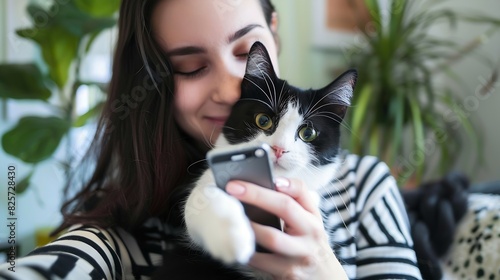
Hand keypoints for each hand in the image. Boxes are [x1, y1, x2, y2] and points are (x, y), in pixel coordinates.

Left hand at [226, 178, 347, 279]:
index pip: (303, 193)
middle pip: (285, 207)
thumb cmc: (309, 245)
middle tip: (233, 187)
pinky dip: (246, 251)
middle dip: (257, 195)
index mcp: (313, 217)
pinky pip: (261, 261)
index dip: (287, 182)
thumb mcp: (310, 223)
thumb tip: (271, 184)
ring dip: (248, 224)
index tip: (270, 176)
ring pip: (271, 237)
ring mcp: (300, 255)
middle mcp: (310, 234)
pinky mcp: (289, 274)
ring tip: (230, 215)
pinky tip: (236, 243)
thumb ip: (295, 203)